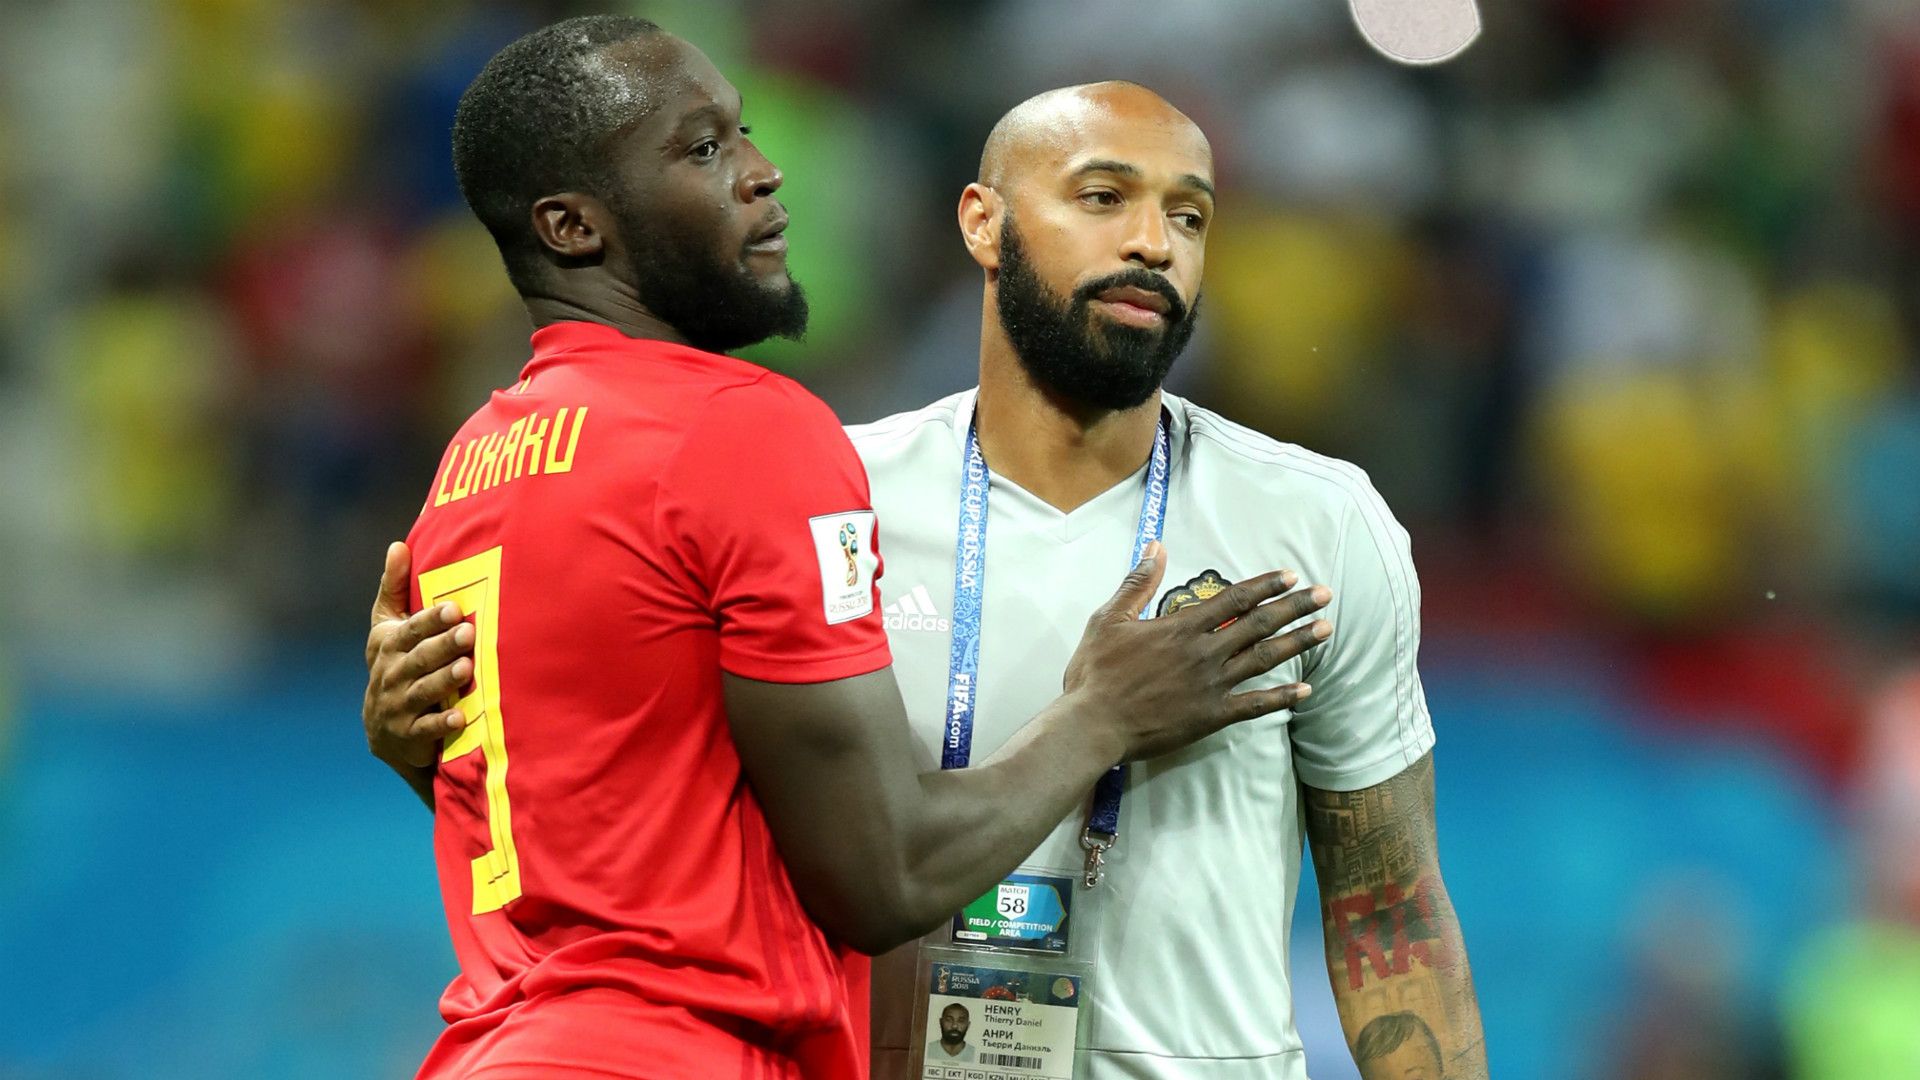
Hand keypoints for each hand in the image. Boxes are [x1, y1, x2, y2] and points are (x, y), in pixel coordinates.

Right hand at [363, 541, 474, 768]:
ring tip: (467, 667)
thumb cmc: (395, 664)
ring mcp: (398, 705)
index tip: (454, 607)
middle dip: (443, 645)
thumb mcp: (388, 627)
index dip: (431, 619)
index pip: (410, 629)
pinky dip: (442, 723)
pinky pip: (426, 728)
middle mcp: (391, 674)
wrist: (384, 729)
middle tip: (469, 632)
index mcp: (389, 645)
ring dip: (445, 679)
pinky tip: (461, 717)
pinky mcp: (408, 735)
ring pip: (423, 690)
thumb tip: (398, 544)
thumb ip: (395, 588)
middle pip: (419, 658)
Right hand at [1063, 542, 1331, 762]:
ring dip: (1297, 643)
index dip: (1265, 586)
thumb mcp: (1109, 619)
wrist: (1094, 724)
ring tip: (1326, 629)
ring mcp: (1212, 686)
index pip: (1233, 599)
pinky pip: (1254, 705)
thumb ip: (1138, 583)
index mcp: (1182, 628)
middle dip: (1295, 608)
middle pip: (1259, 625)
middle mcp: (1205, 653)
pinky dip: (1281, 698)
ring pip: (1264, 659)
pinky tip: (1305, 691)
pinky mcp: (1211, 716)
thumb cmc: (1096, 672)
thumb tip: (1156, 547)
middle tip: (1325, 595)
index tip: (1291, 576)